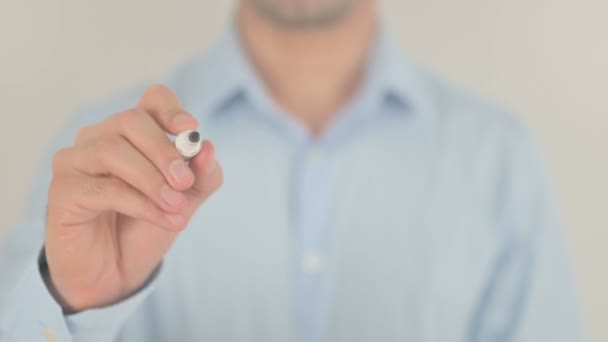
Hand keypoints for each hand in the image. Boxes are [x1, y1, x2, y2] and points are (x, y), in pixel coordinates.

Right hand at [44, 84, 222, 311]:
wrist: (116, 273)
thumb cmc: (146, 227)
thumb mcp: (185, 200)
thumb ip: (202, 176)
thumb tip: (207, 149)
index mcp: (132, 133)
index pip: (151, 100)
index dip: (171, 110)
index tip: (190, 129)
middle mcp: (99, 138)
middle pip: (131, 121)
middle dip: (164, 151)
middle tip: (185, 182)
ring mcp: (75, 161)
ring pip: (113, 150)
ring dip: (152, 180)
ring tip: (176, 207)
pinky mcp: (62, 191)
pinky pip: (104, 188)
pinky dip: (141, 204)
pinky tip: (165, 219)